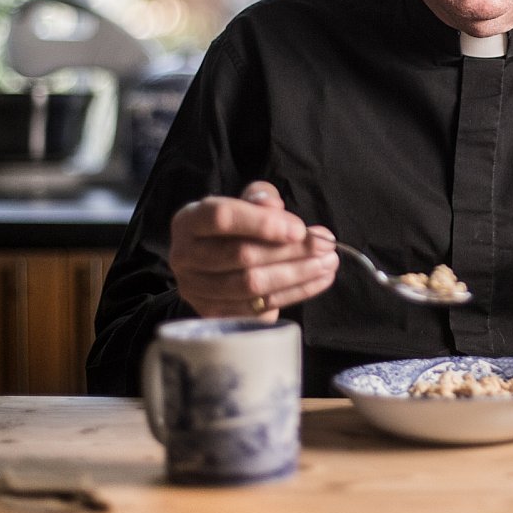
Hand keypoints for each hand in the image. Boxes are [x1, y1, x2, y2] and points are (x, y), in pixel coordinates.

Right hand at [169, 181, 338, 320]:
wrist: (219, 267)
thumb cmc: (237, 228)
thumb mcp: (246, 204)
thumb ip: (260, 198)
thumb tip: (273, 205)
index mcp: (189, 221)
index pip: (222, 217)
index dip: (262, 223)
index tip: (300, 229)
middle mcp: (184, 256)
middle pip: (241, 255)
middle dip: (290, 251)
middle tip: (326, 245)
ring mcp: (195, 289)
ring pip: (251, 284)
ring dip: (297, 274)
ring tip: (328, 263)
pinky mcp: (214, 314)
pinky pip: (259, 306)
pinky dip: (294, 293)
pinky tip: (318, 280)